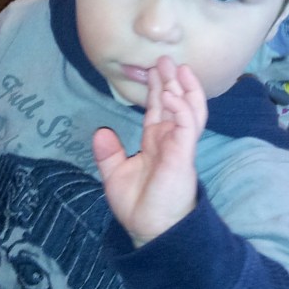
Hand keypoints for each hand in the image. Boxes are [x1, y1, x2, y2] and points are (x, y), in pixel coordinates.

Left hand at [92, 56, 206, 245]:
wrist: (150, 230)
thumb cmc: (137, 206)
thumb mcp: (115, 176)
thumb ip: (108, 153)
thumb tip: (100, 131)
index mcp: (155, 142)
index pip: (158, 109)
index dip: (156, 88)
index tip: (152, 68)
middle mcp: (170, 139)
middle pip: (175, 102)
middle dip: (171, 80)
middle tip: (165, 58)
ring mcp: (179, 145)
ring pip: (189, 109)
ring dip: (184, 88)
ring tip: (178, 67)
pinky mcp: (184, 153)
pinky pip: (186, 125)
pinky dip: (180, 107)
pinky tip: (170, 94)